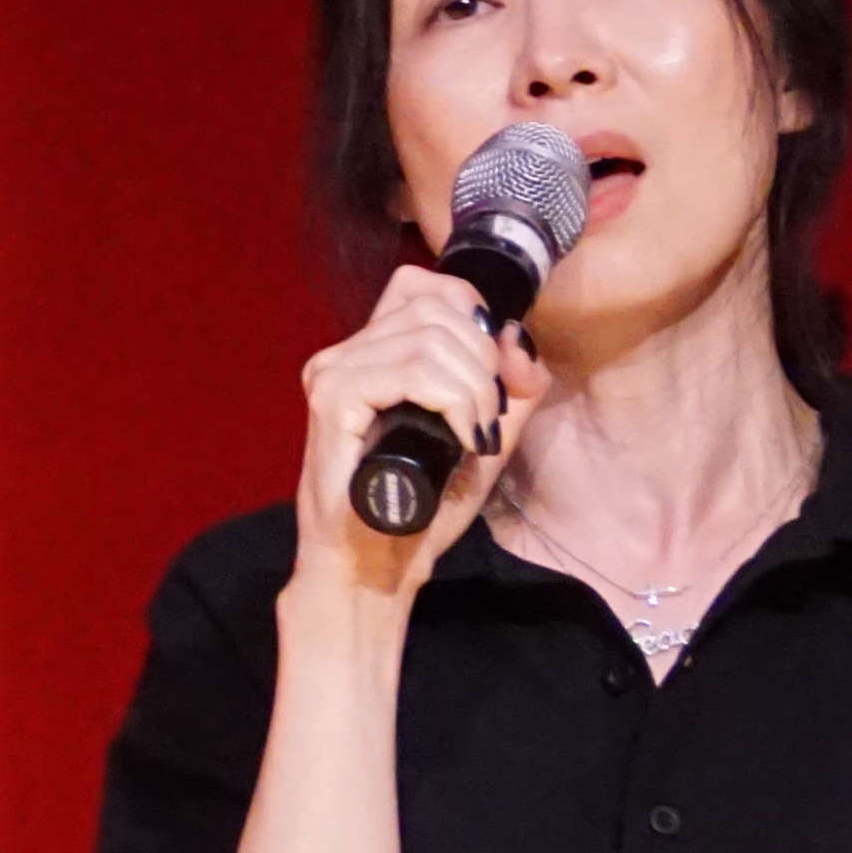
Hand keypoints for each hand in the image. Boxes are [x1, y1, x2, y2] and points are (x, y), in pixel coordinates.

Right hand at [290, 265, 548, 598]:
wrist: (374, 567)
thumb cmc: (417, 509)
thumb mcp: (485, 438)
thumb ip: (511, 389)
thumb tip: (518, 338)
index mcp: (371, 354)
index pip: (423, 286)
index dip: (470, 311)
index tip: (491, 371)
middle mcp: (345, 355)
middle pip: (434, 307)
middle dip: (483, 359)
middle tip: (488, 417)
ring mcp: (333, 375)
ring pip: (427, 338)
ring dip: (473, 386)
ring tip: (476, 434)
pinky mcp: (333, 401)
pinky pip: (410, 371)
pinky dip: (452, 400)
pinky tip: (460, 438)